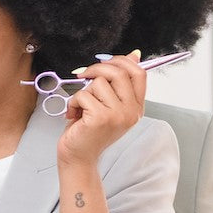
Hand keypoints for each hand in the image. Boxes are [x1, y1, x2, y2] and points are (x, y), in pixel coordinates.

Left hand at [58, 51, 145, 167]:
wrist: (78, 158)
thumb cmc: (89, 132)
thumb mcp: (108, 105)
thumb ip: (119, 84)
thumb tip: (134, 54)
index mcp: (136, 107)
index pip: (139, 73)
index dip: (121, 61)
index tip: (104, 64)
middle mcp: (131, 111)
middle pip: (119, 72)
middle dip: (96, 68)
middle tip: (83, 75)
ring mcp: (117, 115)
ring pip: (99, 83)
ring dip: (82, 92)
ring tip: (80, 108)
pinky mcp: (100, 118)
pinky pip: (83, 95)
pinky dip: (73, 103)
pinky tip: (74, 116)